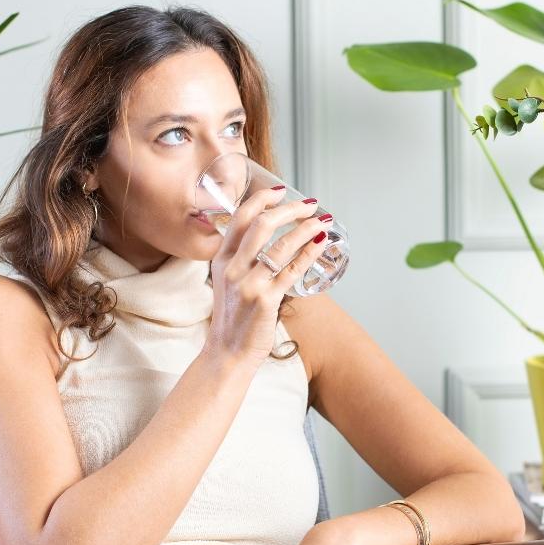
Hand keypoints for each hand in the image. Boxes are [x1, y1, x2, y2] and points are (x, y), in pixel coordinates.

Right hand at [203, 186, 332, 369]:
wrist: (227, 353)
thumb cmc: (232, 318)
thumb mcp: (227, 282)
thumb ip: (241, 260)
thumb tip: (269, 240)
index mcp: (221, 259)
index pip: (240, 217)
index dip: (262, 198)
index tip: (281, 191)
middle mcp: (233, 268)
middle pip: (263, 224)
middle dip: (290, 209)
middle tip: (309, 204)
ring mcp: (249, 284)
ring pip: (281, 245)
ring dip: (305, 228)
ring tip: (321, 221)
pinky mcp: (266, 301)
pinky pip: (292, 270)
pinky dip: (309, 252)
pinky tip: (321, 243)